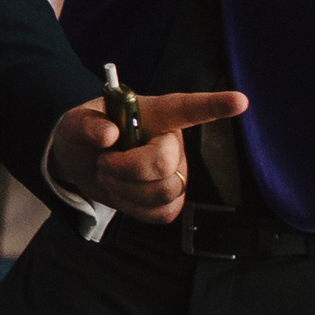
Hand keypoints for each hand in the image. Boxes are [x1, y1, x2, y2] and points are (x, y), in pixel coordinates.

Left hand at [49, 88, 248, 225]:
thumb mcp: (74, 123)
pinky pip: (164, 213)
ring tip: (110, 175)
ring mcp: (175, 171)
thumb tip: (108, 133)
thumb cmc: (85, 135)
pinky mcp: (171, 198)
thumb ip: (86, 124)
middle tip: (104, 162)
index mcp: (155, 114)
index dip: (214, 105)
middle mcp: (173, 141)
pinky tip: (124, 194)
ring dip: (126, 190)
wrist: (82, 164)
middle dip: (127, 169)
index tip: (240, 101)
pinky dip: (135, 209)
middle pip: (165, 162)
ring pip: (164, 192)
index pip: (187, 108)